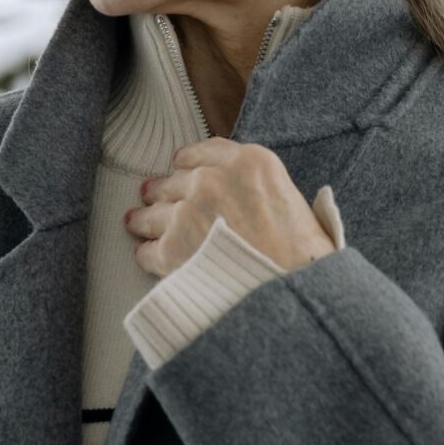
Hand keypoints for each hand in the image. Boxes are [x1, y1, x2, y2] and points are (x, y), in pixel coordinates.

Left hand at [125, 138, 339, 276]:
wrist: (292, 293)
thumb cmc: (305, 257)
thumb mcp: (298, 201)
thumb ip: (264, 187)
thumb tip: (248, 194)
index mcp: (249, 163)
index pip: (201, 151)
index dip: (188, 163)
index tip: (182, 170)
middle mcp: (211, 180)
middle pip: (173, 181)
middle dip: (166, 192)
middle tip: (157, 199)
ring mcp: (187, 212)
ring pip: (151, 211)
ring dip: (146, 219)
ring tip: (138, 224)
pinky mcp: (171, 248)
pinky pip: (147, 248)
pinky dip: (148, 254)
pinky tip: (149, 256)